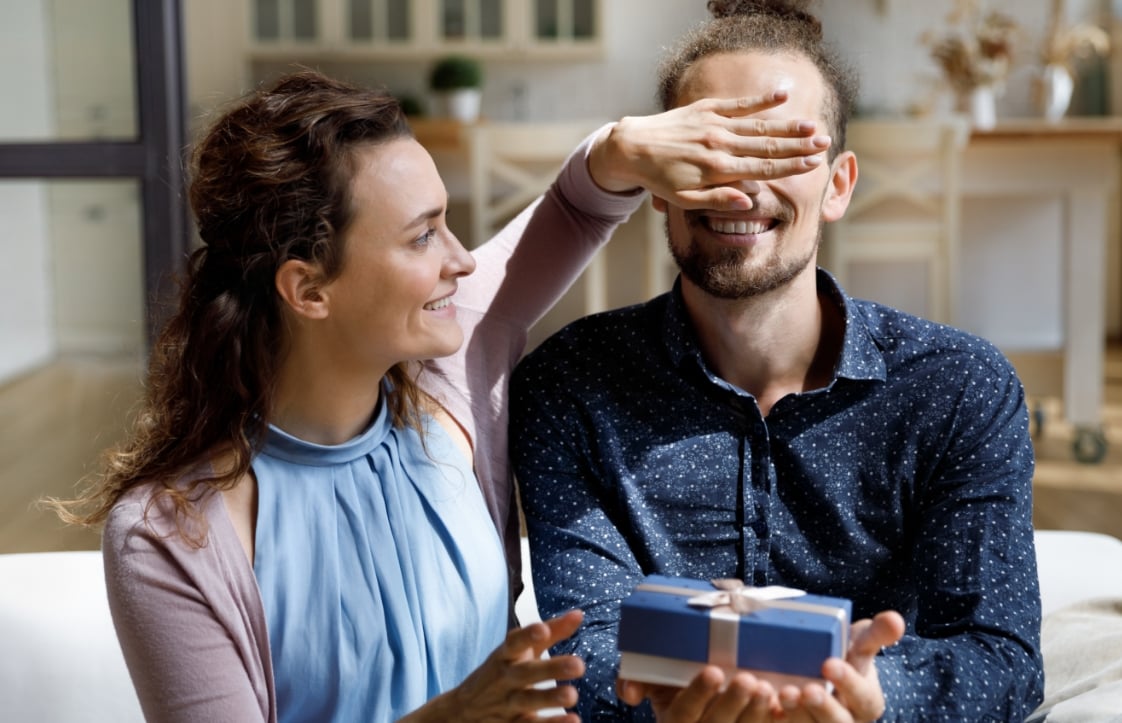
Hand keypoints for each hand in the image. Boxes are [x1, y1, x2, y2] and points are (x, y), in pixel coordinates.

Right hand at [401, 609, 585, 722]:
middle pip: (526, 673)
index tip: (542, 629)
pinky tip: (573, 721)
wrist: (463, 711)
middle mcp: (505, 679)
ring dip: (550, 699)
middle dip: (552, 668)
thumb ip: (552, 631)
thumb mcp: (520, 650)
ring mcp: (507, 704)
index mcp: (506, 655)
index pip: (514, 642)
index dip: (527, 635)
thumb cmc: (502, 671)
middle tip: (579, 665)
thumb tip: (579, 613)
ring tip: (572, 695)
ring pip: (528, 701)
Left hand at [588, 91, 831, 209]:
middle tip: (826, 143)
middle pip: (767, 146)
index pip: (762, 169)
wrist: (632, 148)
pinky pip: (738, 104)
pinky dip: (761, 100)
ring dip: (788, 125)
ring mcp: (713, 125)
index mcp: (717, 170)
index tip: (814, 164)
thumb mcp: (685, 200)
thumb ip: (719, 199)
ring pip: (758, 125)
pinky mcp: (705, 109)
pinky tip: (783, 96)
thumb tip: (751, 200)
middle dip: (799, 145)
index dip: (791, 166)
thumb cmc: (660, 180)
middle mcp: (719, 145)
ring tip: (813, 126)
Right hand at [618, 667, 777, 722]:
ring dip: (755, 715)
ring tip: (766, 690)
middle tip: (747, 680)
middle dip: (732, 704)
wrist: (697, 714)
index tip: (713, 671)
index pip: (684, 712)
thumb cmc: (676, 692)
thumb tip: (629, 693)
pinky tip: (781, 710)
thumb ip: (635, 681)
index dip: (697, 693)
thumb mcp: (652, 685)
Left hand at [773, 610, 905, 722]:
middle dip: (823, 706)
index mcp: (866, 701)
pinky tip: (763, 699)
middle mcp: (846, 720)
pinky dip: (774, 716)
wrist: (819, 672)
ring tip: (781, 692)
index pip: (863, 697)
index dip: (849, 682)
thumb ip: (877, 633)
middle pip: (838, 722)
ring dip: (796, 713)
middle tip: (807, 689)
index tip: (830, 663)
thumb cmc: (844, 657)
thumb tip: (895, 620)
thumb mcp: (861, 643)